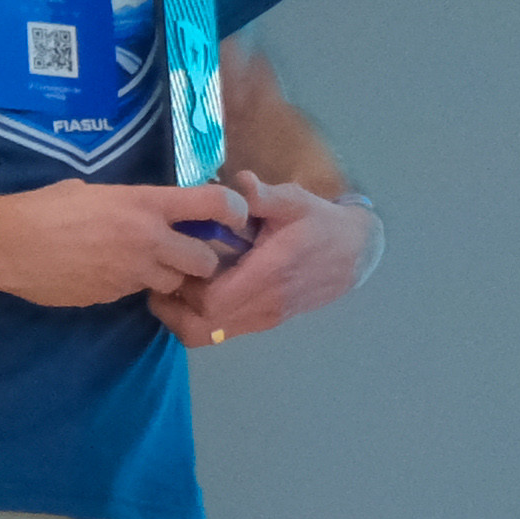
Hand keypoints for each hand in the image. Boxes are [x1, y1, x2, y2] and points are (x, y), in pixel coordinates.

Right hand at [0, 179, 238, 310]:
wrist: (5, 245)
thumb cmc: (44, 207)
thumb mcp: (94, 192)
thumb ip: (130, 203)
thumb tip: (146, 211)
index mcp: (145, 205)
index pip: (212, 204)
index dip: (233, 211)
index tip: (233, 218)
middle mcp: (147, 240)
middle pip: (206, 260)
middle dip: (202, 260)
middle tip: (187, 254)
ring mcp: (130, 273)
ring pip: (174, 282)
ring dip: (168, 277)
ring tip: (143, 265)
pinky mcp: (111, 295)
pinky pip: (135, 292)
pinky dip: (131, 285)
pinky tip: (105, 272)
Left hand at [158, 173, 367, 343]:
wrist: (354, 253)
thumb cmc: (319, 223)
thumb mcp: (295, 201)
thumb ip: (265, 196)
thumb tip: (242, 182)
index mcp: (269, 274)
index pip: (212, 300)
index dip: (185, 286)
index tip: (177, 261)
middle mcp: (265, 304)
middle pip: (200, 326)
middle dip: (173, 306)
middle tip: (164, 276)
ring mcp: (264, 318)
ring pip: (207, 336)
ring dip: (181, 316)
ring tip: (174, 286)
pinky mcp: (264, 323)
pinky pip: (220, 334)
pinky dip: (197, 319)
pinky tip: (194, 292)